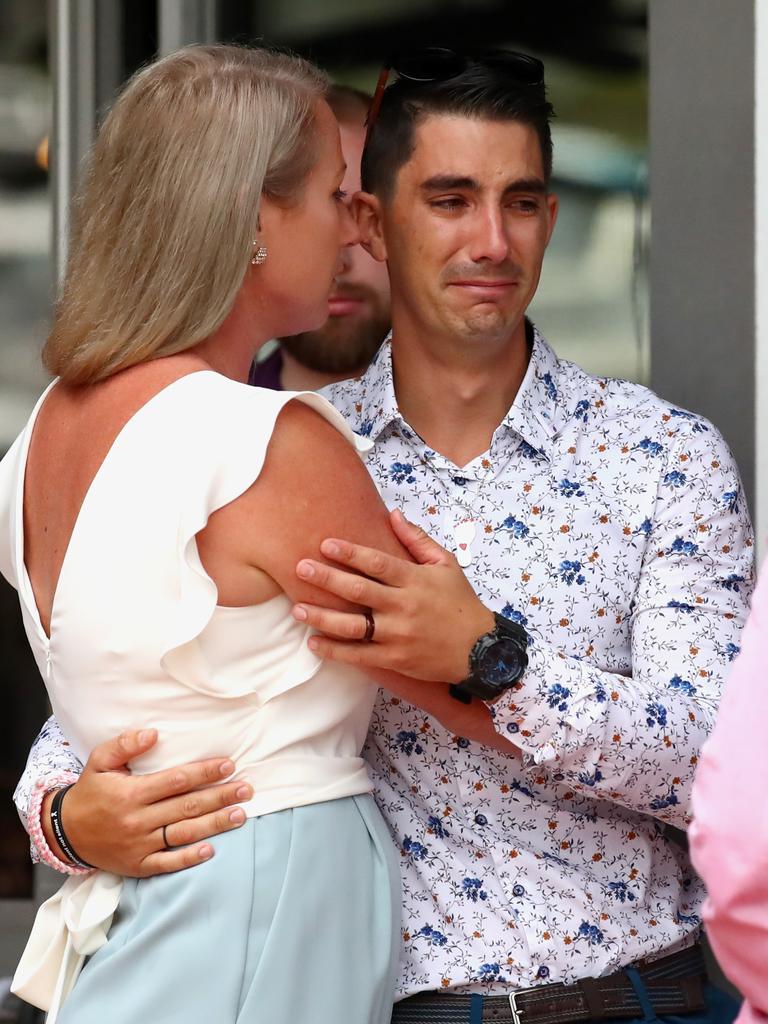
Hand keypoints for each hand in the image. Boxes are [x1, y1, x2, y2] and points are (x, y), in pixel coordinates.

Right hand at [41, 729, 252, 876]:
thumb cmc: (90, 792)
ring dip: (215, 824)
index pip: (176, 781)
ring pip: (184, 833)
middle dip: (220, 796)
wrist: (65, 833)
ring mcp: (139, 845)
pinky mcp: (138, 865)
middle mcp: (137, 820)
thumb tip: (153, 733)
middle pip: (186, 807)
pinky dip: (190, 858)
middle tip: (246, 789)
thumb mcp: (99, 761)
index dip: (204, 772)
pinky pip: (168, 863)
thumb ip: (124, 744)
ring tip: (240, 814)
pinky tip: (212, 849)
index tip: (228, 765)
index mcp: (131, 793)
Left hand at [292, 509, 494, 681]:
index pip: (377, 563)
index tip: (325, 544)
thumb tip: (392, 514)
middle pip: (358, 591)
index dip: (350, 553)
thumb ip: (416, 540)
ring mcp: (398, 635)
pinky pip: (359, 655)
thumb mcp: (446, 564)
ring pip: (352, 626)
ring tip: (298, 609)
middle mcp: (403, 607)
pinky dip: (334, 650)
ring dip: (322, 617)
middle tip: (300, 568)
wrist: (481, 650)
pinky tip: (314, 643)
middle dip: (327, 578)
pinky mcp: (395, 659)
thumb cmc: (461, 603)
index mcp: (415, 580)